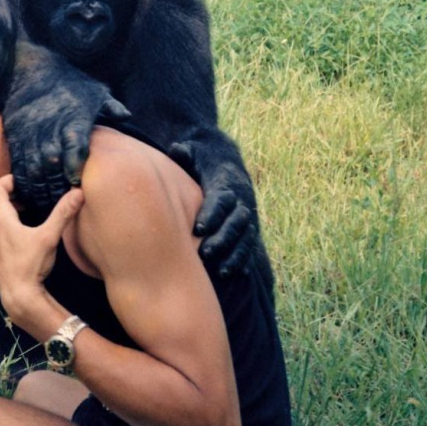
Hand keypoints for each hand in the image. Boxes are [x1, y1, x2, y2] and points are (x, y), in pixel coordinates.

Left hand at [0, 175, 83, 321]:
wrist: (18, 294)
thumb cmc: (31, 264)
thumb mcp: (49, 236)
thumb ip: (63, 213)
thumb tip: (78, 192)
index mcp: (0, 217)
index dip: (8, 180)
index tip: (24, 180)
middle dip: (6, 193)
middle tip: (25, 194)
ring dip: (2, 208)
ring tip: (23, 210)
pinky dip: (0, 222)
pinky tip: (18, 230)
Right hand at [4, 42, 128, 209]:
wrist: (27, 70)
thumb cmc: (66, 82)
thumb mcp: (94, 89)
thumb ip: (111, 105)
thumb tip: (127, 116)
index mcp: (72, 119)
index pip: (74, 145)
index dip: (75, 165)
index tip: (76, 181)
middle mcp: (50, 129)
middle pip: (52, 162)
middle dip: (57, 185)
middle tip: (63, 203)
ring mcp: (31, 135)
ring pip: (34, 167)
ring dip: (40, 188)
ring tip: (47, 205)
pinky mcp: (16, 139)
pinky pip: (19, 164)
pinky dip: (24, 182)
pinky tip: (30, 194)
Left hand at [170, 141, 258, 277]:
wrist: (225, 158)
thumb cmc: (202, 158)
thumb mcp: (194, 150)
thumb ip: (186, 153)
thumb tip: (177, 150)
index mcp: (227, 182)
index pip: (222, 199)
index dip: (212, 214)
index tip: (198, 228)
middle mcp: (241, 199)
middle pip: (236, 222)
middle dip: (222, 239)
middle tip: (204, 253)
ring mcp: (247, 215)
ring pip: (246, 237)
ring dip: (234, 255)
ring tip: (221, 271)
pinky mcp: (248, 228)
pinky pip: (249, 246)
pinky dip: (242, 260)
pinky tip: (232, 275)